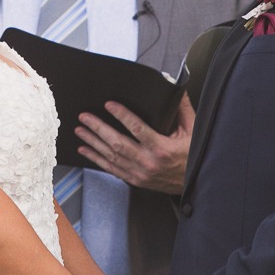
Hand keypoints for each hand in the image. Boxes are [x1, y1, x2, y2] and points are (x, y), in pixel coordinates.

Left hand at [75, 95, 193, 193]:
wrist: (194, 185)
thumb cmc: (193, 157)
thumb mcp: (193, 131)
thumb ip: (183, 109)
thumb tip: (177, 89)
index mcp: (162, 149)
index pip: (137, 129)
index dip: (122, 116)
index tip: (110, 105)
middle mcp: (148, 162)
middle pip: (117, 143)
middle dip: (98, 128)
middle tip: (85, 117)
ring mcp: (139, 173)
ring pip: (111, 156)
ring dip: (93, 142)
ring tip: (80, 130)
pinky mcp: (135, 180)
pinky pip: (111, 169)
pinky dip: (96, 159)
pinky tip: (86, 150)